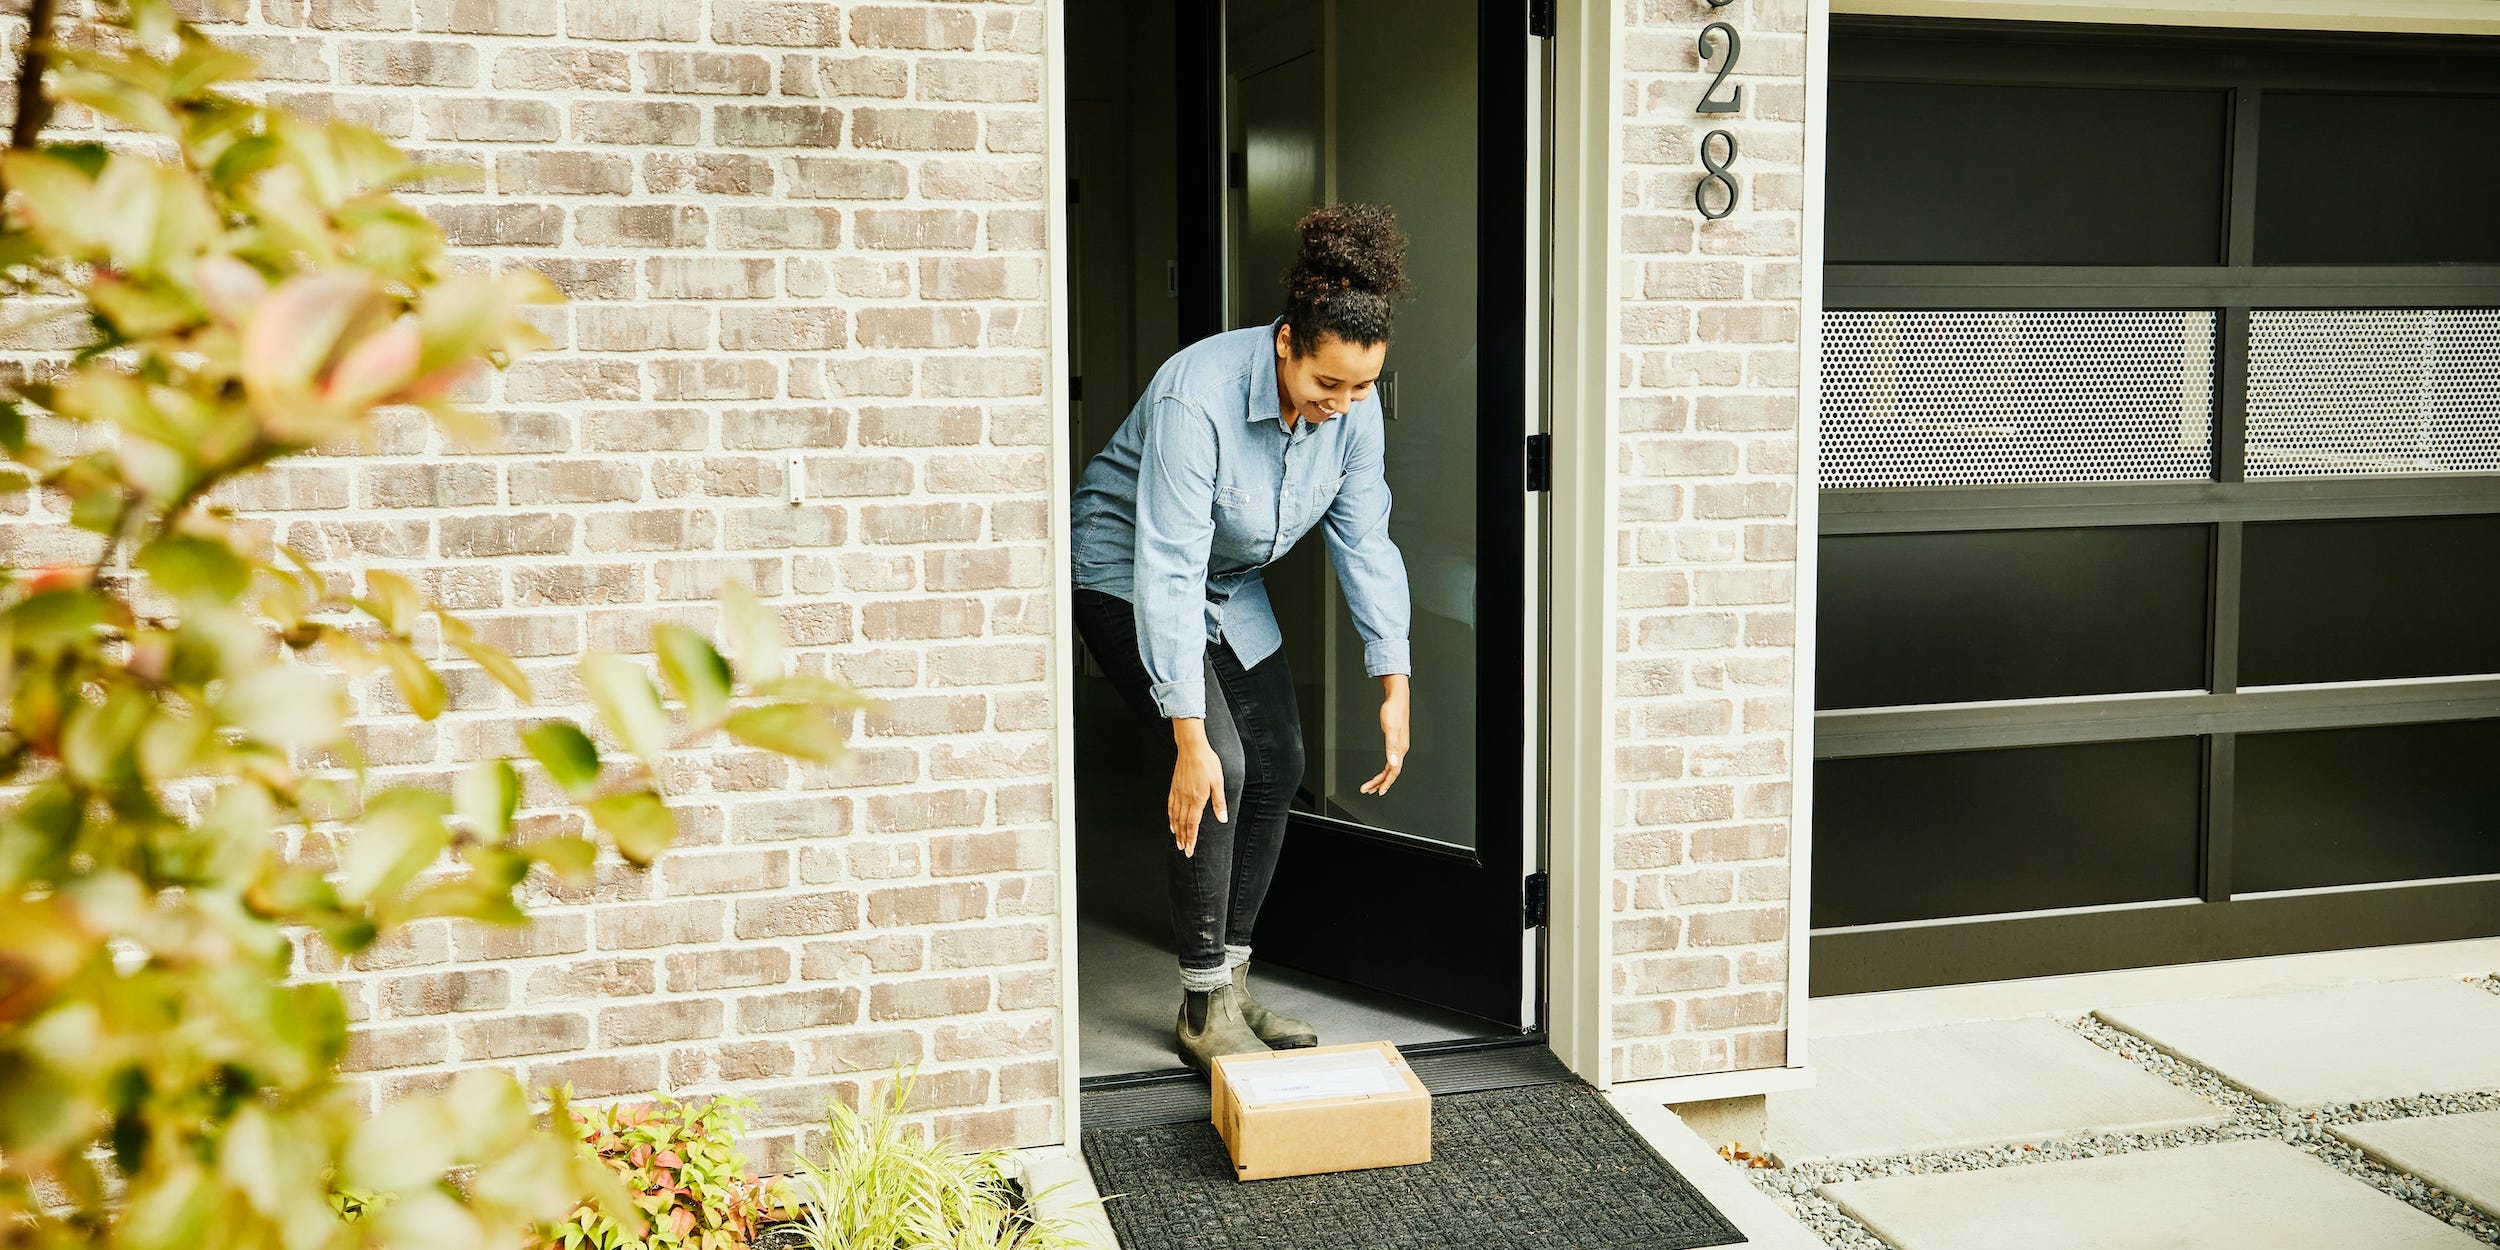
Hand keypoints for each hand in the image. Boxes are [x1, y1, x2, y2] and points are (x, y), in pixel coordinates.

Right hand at [1168, 719, 1225, 856]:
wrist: (1192, 748)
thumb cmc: (1207, 763)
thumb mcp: (1218, 782)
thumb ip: (1219, 802)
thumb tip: (1223, 818)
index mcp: (1197, 798)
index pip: (1193, 824)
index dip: (1191, 838)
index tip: (1189, 849)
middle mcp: (1185, 798)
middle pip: (1183, 823)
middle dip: (1183, 838)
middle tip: (1184, 850)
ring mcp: (1178, 793)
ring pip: (1175, 816)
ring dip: (1176, 830)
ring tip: (1177, 841)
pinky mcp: (1174, 787)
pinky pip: (1171, 806)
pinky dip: (1170, 817)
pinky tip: (1171, 823)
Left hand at [1360, 675, 1409, 795]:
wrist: (1397, 698)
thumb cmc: (1393, 711)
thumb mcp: (1390, 729)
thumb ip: (1391, 748)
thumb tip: (1392, 763)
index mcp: (1400, 748)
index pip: (1394, 771)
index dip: (1386, 783)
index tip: (1378, 792)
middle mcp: (1401, 749)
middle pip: (1391, 772)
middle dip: (1380, 783)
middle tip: (1368, 790)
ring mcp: (1399, 746)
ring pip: (1391, 767)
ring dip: (1381, 778)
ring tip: (1371, 785)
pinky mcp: (1395, 741)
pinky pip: (1391, 760)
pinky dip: (1384, 769)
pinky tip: (1379, 771)